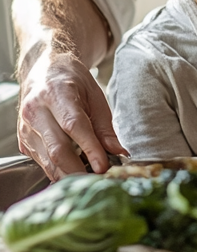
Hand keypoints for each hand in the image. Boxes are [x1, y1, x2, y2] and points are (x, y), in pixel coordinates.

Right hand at [17, 47, 126, 178]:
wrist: (44, 71)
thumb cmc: (73, 82)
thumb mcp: (95, 94)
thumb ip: (105, 125)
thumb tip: (118, 151)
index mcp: (56, 93)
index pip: (74, 126)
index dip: (89, 148)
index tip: (103, 165)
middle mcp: (36, 111)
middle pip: (57, 148)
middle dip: (78, 169)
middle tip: (98, 179)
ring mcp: (26, 128)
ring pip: (47, 160)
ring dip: (69, 174)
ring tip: (90, 180)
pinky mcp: (23, 142)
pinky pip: (42, 162)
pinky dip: (59, 171)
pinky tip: (74, 173)